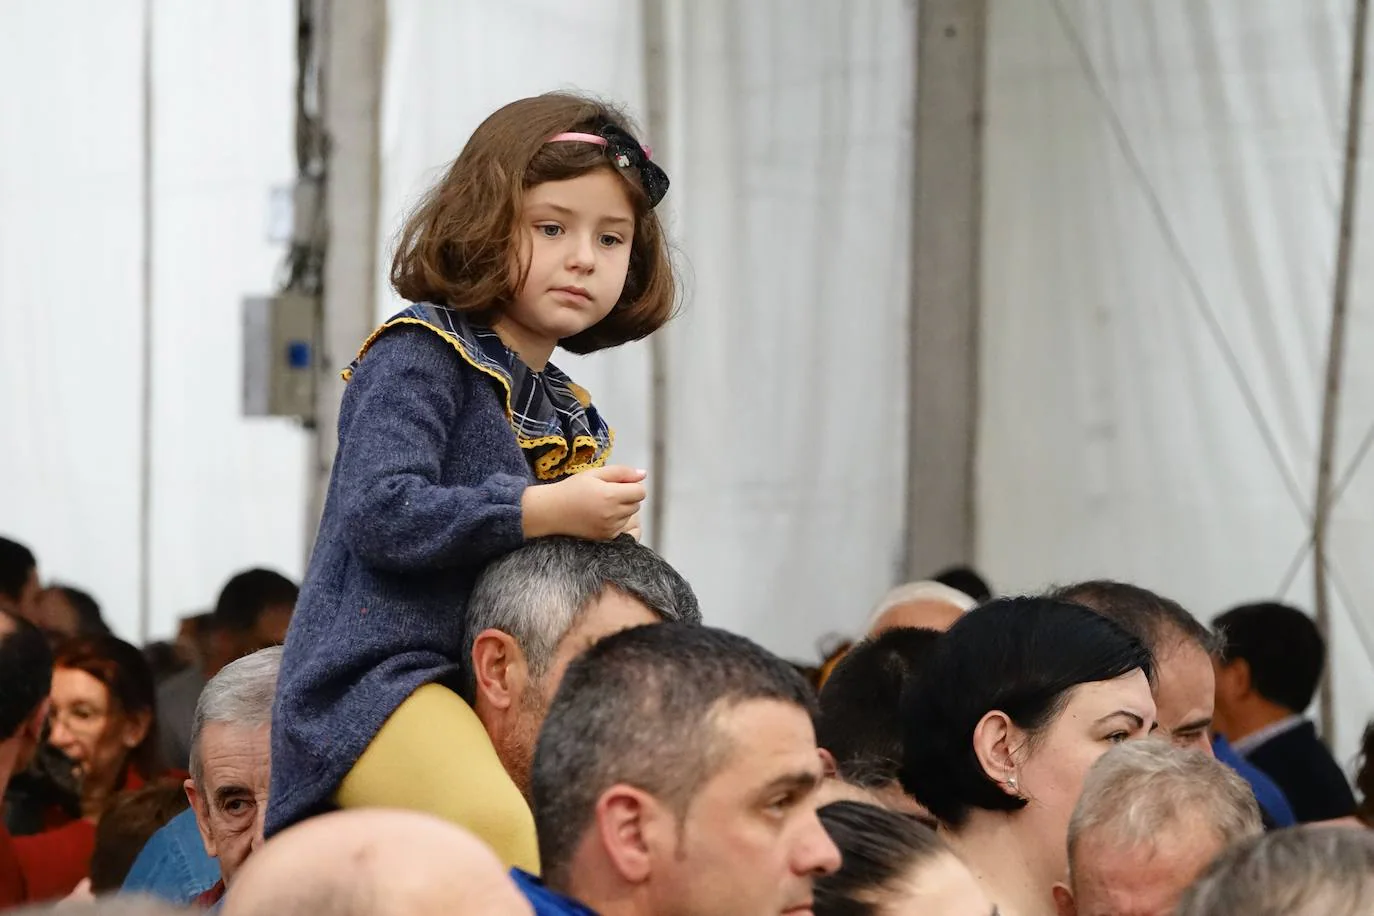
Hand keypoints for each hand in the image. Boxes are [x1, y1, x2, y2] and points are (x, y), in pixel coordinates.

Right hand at [522, 466, 646, 539]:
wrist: (552, 512)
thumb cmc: (572, 489)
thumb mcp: (594, 474)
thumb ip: (621, 472)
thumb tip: (643, 474)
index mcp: (611, 495)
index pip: (640, 492)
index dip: (632, 485)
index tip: (619, 484)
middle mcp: (613, 514)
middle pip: (637, 504)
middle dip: (628, 497)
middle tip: (608, 493)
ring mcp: (610, 528)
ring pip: (630, 517)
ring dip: (622, 510)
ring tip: (602, 505)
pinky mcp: (606, 537)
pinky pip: (622, 528)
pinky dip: (616, 521)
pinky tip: (600, 516)